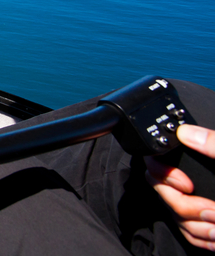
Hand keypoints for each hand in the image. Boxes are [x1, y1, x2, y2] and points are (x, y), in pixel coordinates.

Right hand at [146, 124, 214, 250]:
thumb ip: (213, 144)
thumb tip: (184, 130)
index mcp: (201, 162)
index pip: (160, 161)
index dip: (163, 172)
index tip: (187, 184)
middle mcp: (193, 183)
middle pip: (161, 190)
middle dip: (184, 204)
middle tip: (213, 211)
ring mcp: (198, 206)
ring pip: (174, 215)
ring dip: (197, 225)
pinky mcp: (205, 227)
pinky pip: (188, 233)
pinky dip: (202, 238)